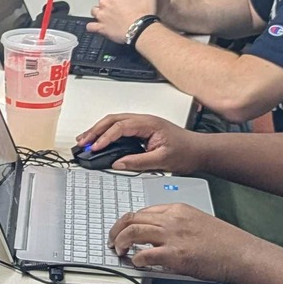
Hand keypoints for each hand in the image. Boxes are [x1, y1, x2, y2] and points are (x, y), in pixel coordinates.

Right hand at [72, 112, 203, 174]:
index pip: (120, 127)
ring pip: (114, 122)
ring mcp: (142, 124)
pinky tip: (99, 141)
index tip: (95, 148)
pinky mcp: (141, 131)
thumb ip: (138, 162)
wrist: (199, 151)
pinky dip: (106, 134)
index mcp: (149, 124)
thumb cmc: (186, 152)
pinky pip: (119, 128)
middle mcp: (144, 121)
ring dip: (98, 130)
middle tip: (83, 143)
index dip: (105, 137)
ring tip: (85, 141)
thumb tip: (117, 164)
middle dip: (95, 131)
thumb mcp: (162, 160)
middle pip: (112, 120)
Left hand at [87, 0, 168, 42]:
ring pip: (94, 12)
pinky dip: (93, 27)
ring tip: (109, 17)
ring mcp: (101, 16)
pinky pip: (91, 27)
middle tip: (116, 8)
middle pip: (99, 1)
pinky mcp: (101, 28)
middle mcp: (105, 3)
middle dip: (105, 4)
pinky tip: (99, 27)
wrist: (141, 29)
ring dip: (100, 14)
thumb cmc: (144, 12)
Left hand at [107, 204, 258, 283]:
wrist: (240, 254)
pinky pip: (144, 254)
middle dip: (116, 230)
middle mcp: (172, 219)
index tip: (123, 230)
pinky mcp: (174, 255)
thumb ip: (176, 224)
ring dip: (120, 243)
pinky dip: (135, 260)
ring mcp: (172, 236)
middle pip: (132, 218)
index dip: (128, 222)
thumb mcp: (197, 222)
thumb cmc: (223, 242)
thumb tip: (155, 236)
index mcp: (178, 209)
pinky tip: (137, 264)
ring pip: (132, 232)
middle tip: (113, 242)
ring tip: (119, 252)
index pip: (143, 211)